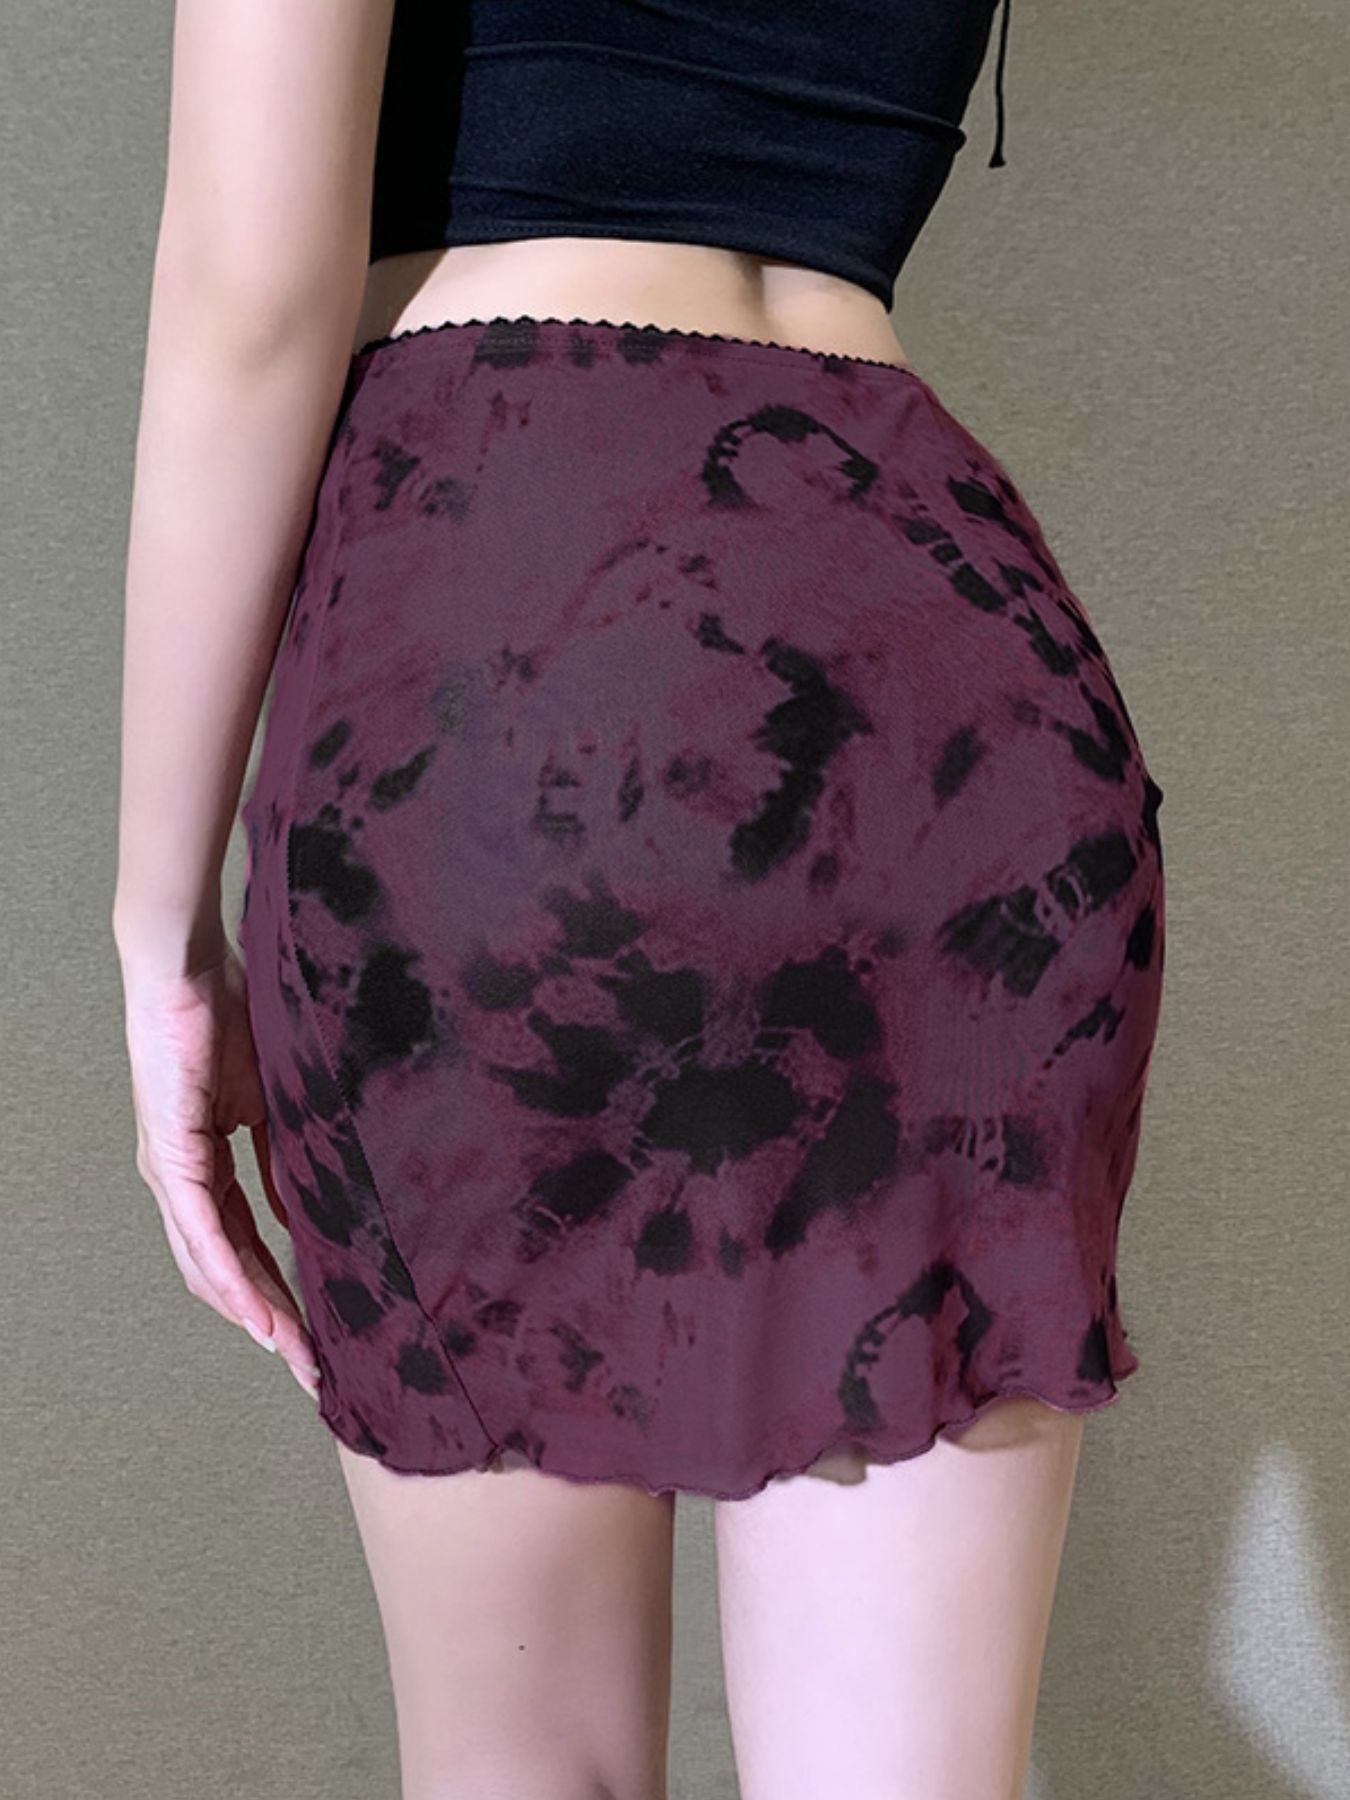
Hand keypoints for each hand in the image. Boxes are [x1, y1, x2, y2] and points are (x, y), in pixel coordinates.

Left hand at [118, 936, 320, 1400]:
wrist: (189, 965)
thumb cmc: (231, 1011)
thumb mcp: (276, 1096)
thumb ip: (290, 1149)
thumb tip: (315, 1199)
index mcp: (205, 1162)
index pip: (244, 1244)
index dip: (278, 1292)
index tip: (316, 1332)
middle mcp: (181, 1177)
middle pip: (225, 1270)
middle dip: (271, 1322)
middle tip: (311, 1366)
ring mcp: (172, 1170)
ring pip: (210, 1264)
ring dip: (254, 1313)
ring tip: (293, 1353)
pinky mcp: (172, 1154)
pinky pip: (204, 1231)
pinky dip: (231, 1275)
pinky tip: (257, 1308)